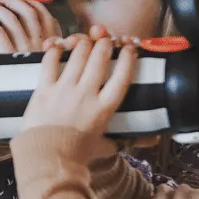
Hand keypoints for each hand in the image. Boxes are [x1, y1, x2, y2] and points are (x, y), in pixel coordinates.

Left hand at [18, 34, 136, 161]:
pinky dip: (55, 50)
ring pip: (78, 54)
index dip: (128, 57)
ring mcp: (64, 89)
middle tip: (105, 40)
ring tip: (85, 41)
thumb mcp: (106, 146)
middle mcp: (86, 94)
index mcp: (104, 108)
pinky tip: (58, 47)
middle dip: (105, 43)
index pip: (122, 75)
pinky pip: (50, 61)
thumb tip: (153, 140)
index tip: (130, 48)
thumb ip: (127, 139)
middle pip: (100, 57)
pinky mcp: (44, 89)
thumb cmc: (77, 155)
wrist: (46, 159)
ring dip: (83, 42)